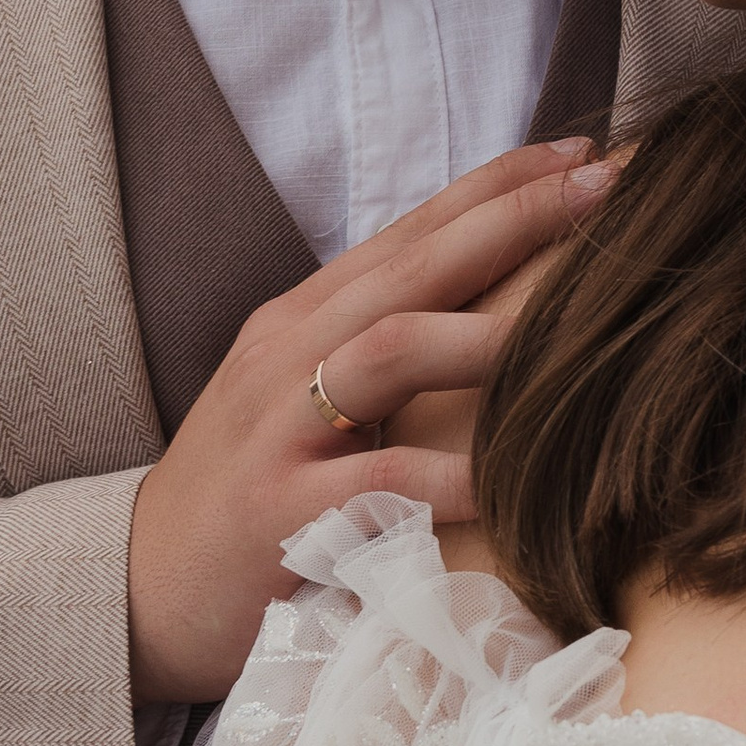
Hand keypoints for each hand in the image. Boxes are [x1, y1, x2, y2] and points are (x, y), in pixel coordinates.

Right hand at [124, 140, 613, 702]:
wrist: (140, 592)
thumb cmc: (248, 497)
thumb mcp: (301, 401)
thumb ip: (378, 351)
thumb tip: (499, 311)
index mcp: (301, 320)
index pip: (410, 231)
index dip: (495, 187)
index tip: (580, 153)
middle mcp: (287, 353)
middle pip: (412, 266)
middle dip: (512, 220)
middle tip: (605, 187)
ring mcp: (278, 428)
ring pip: (392, 349)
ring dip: (489, 330)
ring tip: (580, 317)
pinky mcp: (280, 512)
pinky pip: (385, 483)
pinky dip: (458, 477)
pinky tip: (519, 478)